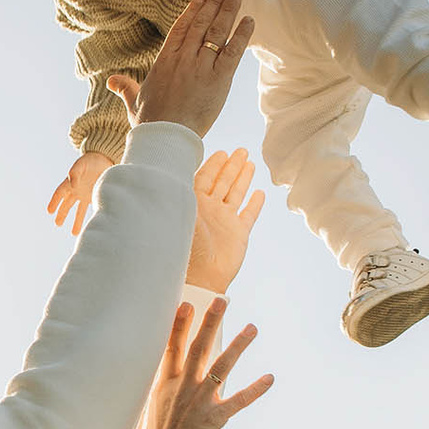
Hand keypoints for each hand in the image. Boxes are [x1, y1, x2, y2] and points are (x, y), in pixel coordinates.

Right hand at [46, 148, 116, 235]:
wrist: (104, 159)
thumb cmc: (91, 160)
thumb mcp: (82, 164)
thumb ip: (75, 172)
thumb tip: (72, 184)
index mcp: (69, 182)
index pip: (59, 194)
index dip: (54, 202)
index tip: (49, 211)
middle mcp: (75, 190)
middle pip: (66, 205)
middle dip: (61, 214)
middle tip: (57, 224)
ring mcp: (84, 194)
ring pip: (78, 210)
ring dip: (76, 221)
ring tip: (74, 233)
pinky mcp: (94, 196)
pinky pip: (89, 209)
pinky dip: (88, 218)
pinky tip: (89, 226)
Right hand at [107, 0, 253, 138]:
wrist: (165, 136)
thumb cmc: (150, 123)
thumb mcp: (133, 101)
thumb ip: (125, 87)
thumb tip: (112, 81)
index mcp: (164, 60)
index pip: (181, 27)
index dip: (193, 10)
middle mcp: (183, 58)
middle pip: (201, 23)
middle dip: (214, 4)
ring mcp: (201, 67)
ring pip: (217, 31)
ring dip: (228, 10)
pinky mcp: (218, 79)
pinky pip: (233, 51)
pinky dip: (242, 34)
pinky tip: (249, 20)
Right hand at [139, 296, 272, 428]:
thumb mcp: (146, 416)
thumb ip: (157, 400)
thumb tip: (158, 397)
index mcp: (164, 386)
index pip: (171, 348)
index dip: (179, 325)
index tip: (186, 305)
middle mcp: (182, 387)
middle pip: (198, 347)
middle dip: (210, 322)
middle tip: (221, 301)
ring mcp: (199, 401)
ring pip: (221, 366)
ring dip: (238, 345)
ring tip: (252, 328)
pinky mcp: (213, 418)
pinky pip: (238, 400)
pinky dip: (255, 389)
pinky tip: (270, 378)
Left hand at [185, 147, 266, 293]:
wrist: (200, 278)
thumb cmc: (184, 248)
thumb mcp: (179, 214)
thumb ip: (178, 193)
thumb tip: (168, 169)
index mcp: (194, 203)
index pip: (205, 177)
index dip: (214, 164)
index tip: (222, 152)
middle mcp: (210, 210)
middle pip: (222, 182)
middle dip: (231, 165)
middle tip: (241, 150)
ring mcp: (225, 221)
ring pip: (236, 194)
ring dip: (243, 178)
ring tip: (250, 162)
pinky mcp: (239, 234)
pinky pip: (249, 215)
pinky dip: (255, 204)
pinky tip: (259, 193)